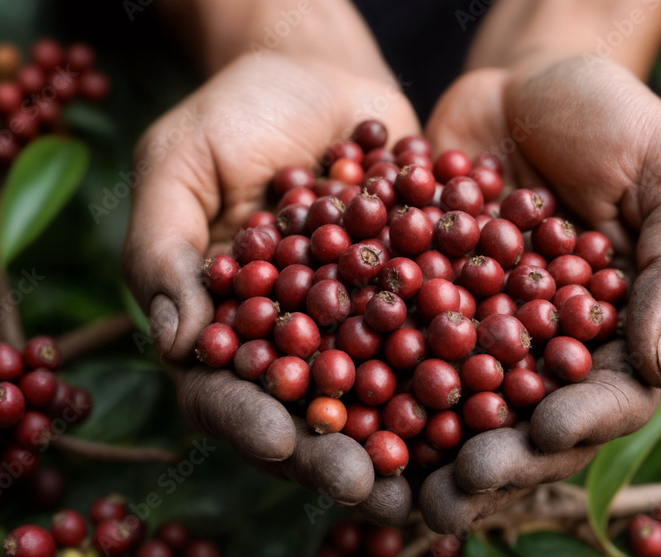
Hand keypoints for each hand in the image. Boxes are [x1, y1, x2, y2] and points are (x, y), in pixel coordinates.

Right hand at [122, 53, 418, 523]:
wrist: (317, 74)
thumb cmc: (230, 115)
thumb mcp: (179, 165)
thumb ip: (164, 248)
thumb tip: (174, 340)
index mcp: (226, 328)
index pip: (226, 391)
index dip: (249, 420)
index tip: (277, 442)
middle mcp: (296, 340)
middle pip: (311, 411)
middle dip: (336, 452)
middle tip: (368, 486)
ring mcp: (360, 323)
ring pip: (382, 391)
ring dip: (407, 434)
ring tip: (436, 470)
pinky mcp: (416, 294)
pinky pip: (439, 334)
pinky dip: (465, 362)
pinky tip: (495, 389)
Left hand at [419, 57, 660, 532]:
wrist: (520, 75)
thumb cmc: (612, 114)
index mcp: (619, 328)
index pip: (611, 394)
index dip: (579, 422)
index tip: (541, 432)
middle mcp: (550, 342)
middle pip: (528, 419)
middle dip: (496, 459)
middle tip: (455, 492)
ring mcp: (484, 327)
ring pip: (461, 403)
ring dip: (430, 448)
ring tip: (394, 485)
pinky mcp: (426, 301)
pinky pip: (402, 348)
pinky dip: (376, 381)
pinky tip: (343, 411)